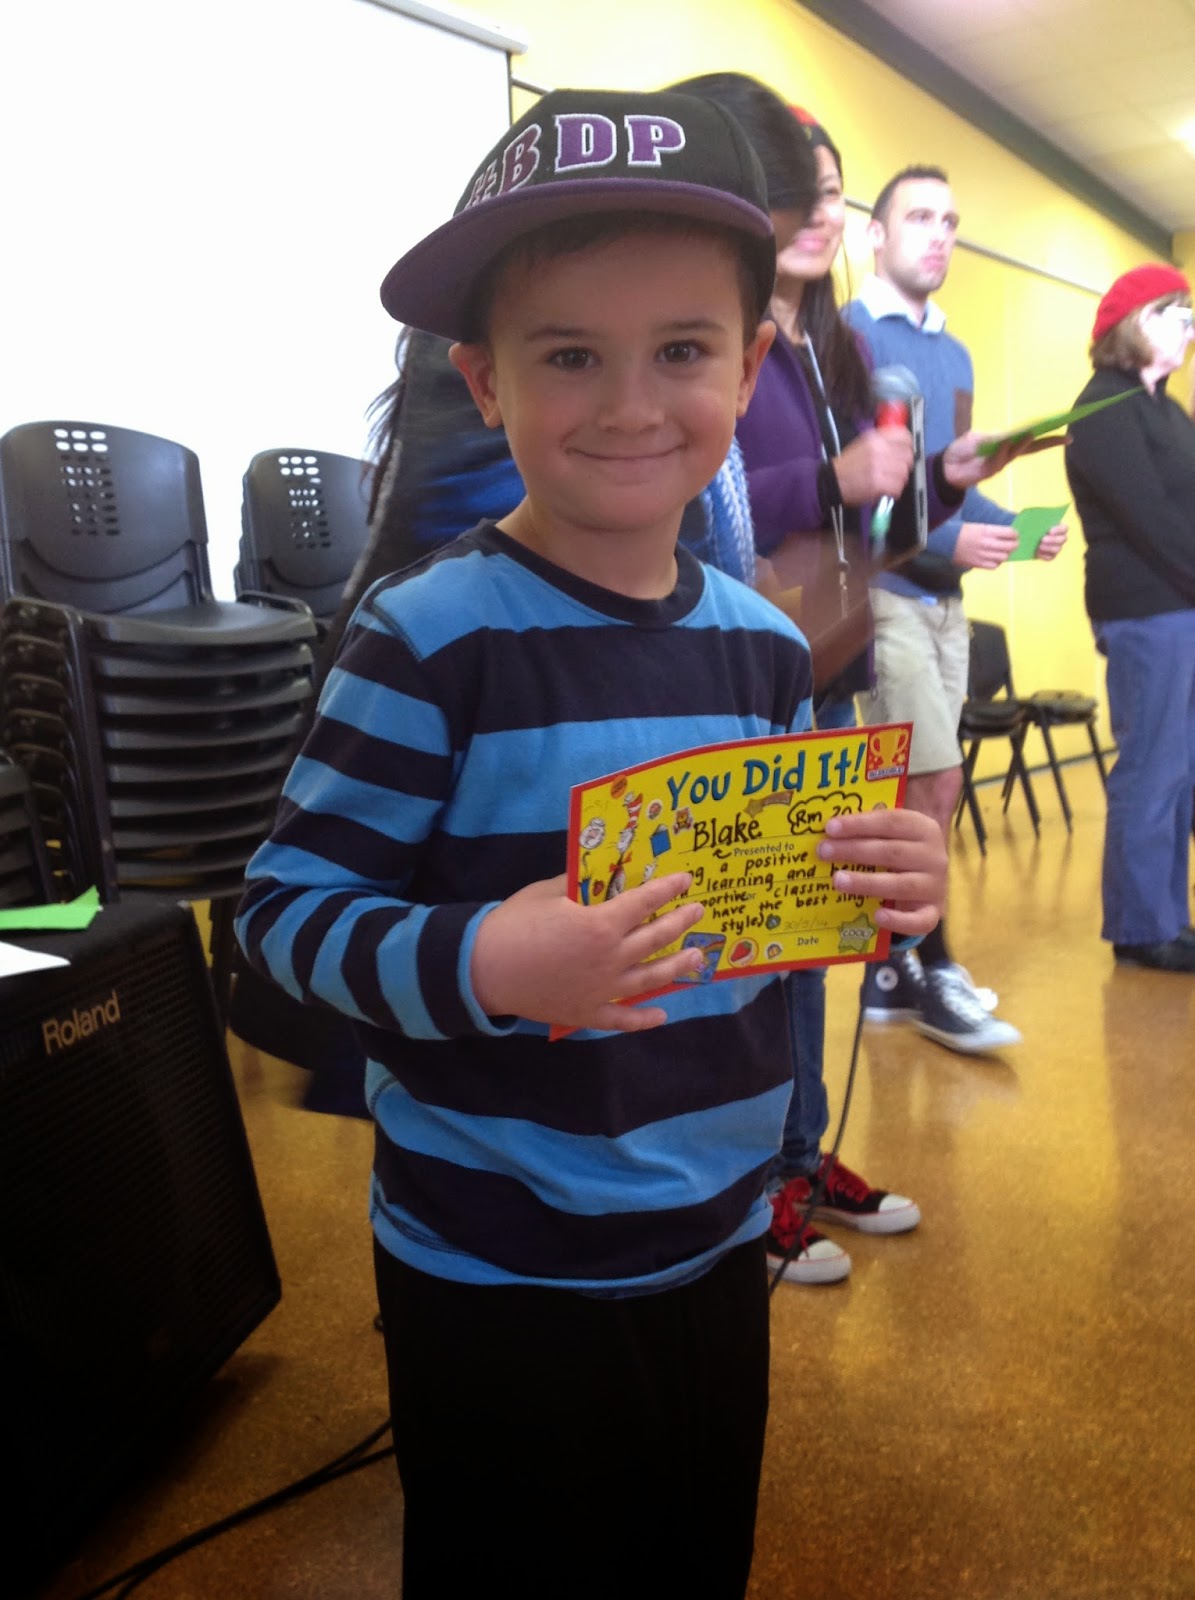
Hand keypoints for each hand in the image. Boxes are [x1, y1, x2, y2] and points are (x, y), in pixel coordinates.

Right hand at [470, 871, 706, 1032]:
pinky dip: (643, 1019)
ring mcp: (603, 989)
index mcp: (601, 924)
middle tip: (698, 912)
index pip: (644, 902)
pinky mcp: (587, 1013)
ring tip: (697, 957)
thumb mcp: (546, 892)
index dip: (667, 889)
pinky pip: (622, 1019)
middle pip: (655, 938)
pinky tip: (661, 1014)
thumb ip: (577, 882)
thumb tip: (596, 873)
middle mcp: (611, 958)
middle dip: (680, 922)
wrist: (483, 969)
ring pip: (651, 978)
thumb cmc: (513, 924)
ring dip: (677, 966)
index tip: (685, 880)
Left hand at [817, 808, 946, 935]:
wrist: (931, 881)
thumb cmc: (902, 853)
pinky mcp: (933, 913)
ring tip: (837, 880)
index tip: (830, 828)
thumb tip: (828, 833)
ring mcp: (935, 886)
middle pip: (892, 852)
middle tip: (824, 852)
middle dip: (854, 851)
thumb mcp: (891, 837)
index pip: (890, 822)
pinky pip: (919, 920)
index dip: (859, 824)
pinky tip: (877, 916)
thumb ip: (868, 833)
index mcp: (923, 829)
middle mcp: (933, 857)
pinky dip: (898, 920)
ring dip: (866, 883)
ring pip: (901, 885)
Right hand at [831, 426, 912, 505]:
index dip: (908, 446)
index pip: (904, 436)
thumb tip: (901, 446)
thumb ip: (881, 443)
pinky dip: (894, 492)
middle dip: (904, 466)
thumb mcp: (862, 445)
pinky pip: (897, 487)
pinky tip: (887, 492)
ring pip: (904, 473)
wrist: (831, 481)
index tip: (904, 453)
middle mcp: (878, 449)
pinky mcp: (877, 483)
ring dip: (899, 480)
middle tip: (897, 472)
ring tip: (890, 483)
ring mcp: (878, 466)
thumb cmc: (847, 465)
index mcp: (875, 438)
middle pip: (907, 456)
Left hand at [941, 428, 1068, 487]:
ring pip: (1017, 452)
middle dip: (1048, 442)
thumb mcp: (979, 438)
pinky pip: (998, 460)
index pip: (1030, 437)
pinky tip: (1007, 442)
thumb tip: (1012, 435)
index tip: (1065, 428)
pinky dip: (1003, 451)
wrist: (945, 467)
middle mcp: (1007, 453)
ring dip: (1025, 443)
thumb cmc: (962, 450)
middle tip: (1066, 438)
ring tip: (1033, 432)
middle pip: (1032, 447)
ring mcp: (1000, 463)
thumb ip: (995, 437)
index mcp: (1007, 443)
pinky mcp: (989, 471)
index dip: (1046, 434)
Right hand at [953, 521, 1017, 568]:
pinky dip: (996, 562)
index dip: (1015, 534)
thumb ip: (993, 531)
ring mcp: (983, 555)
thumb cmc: (962, 532)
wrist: (945, 541)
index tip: (1014, 535)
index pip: (1010, 533)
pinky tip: (994, 559)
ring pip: (1004, 557)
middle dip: (1014, 544)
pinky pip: (994, 566)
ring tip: (1002, 551)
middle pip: (1010, 546)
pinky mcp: (978, 564)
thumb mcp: (979, 526)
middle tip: (1013, 543)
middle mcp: (987, 543)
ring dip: (1005, 554)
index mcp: (987, 531)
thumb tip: (1007, 535)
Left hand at [1035, 522, 1066, 559]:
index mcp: (1060, 528)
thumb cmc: (1033, 528)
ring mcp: (1057, 548)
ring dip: (1048, 547)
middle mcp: (1061, 538)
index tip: (1049, 531)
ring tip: (1039, 546)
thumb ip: (1038, 521)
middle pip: (1062, 539)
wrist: (1028, 540)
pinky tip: (1037, 553)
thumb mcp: (1035, 523)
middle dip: (1053, 539)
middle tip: (1043, 539)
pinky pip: (1050, 557)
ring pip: (1057, 549)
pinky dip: (1044, 555)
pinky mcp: (1051, 556)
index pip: (1064, 528)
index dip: (1058, 530)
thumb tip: (1036, 520)